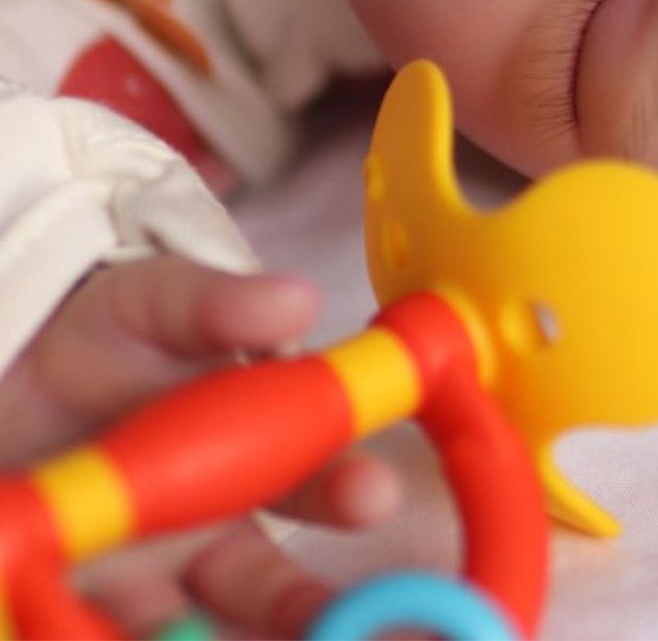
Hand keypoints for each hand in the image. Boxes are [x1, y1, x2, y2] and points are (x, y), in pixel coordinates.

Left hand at [0, 256, 401, 636]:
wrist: (12, 371)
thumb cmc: (110, 334)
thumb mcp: (159, 303)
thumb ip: (220, 304)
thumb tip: (298, 299)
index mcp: (258, 453)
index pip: (321, 478)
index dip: (349, 490)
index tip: (372, 494)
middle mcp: (214, 528)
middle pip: (267, 584)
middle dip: (298, 602)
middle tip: (317, 614)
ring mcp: (145, 575)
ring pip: (194, 626)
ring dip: (206, 638)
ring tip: (190, 633)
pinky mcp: (77, 601)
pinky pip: (103, 631)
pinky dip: (114, 634)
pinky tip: (112, 630)